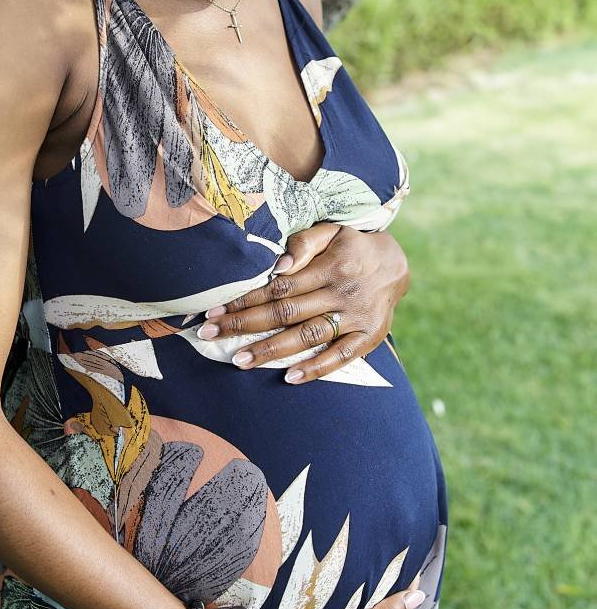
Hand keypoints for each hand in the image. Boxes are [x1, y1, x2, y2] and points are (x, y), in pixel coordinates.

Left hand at [198, 223, 409, 382]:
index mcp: (331, 265)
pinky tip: (289, 377)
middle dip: (245, 325)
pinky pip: (341, 357)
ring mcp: (357, 317)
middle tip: (211, 334)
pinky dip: (316, 368)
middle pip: (287, 312)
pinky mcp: (369, 337)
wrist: (397, 264)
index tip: (215, 310)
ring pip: (308, 336)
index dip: (246, 299)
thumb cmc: (351, 246)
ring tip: (240, 360)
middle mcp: (343, 292)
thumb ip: (303, 244)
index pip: (280, 286)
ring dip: (272, 350)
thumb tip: (277, 268)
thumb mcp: (330, 231)